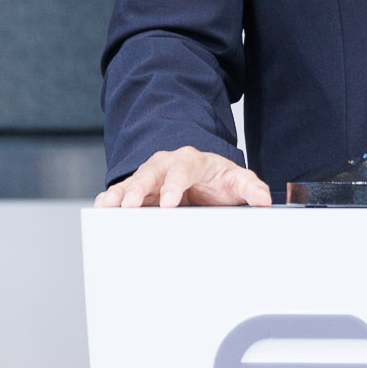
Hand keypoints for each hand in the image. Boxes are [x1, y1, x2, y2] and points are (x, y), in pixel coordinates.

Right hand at [93, 146, 271, 207]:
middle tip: (129, 206)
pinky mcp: (139, 189)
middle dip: (139, 188)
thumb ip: (251, 188)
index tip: (168, 203)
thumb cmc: (218, 179)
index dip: (174, 186)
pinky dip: (111, 198)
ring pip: (132, 181)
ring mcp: (151, 175)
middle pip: (151, 173)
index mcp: (192, 161)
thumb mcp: (237, 181)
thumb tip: (264, 200)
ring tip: (107, 207)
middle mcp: (167, 164)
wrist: (204, 178)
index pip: (182, 170)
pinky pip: (121, 191)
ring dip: (119, 193)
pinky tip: (102, 207)